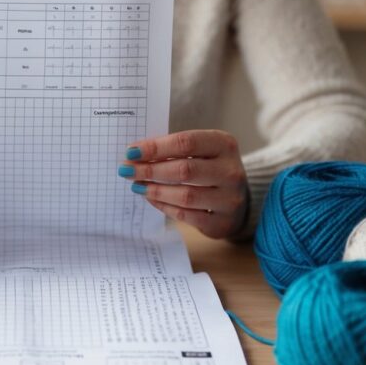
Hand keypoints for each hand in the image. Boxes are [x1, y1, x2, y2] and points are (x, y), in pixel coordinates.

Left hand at [119, 130, 248, 238]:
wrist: (239, 200)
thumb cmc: (210, 169)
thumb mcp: (200, 151)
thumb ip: (173, 150)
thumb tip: (135, 154)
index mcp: (224, 144)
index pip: (186, 142)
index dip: (156, 147)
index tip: (131, 152)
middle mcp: (231, 170)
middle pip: (185, 170)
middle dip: (150, 170)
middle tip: (127, 170)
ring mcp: (229, 198)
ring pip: (185, 195)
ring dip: (155, 190)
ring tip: (137, 186)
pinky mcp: (222, 222)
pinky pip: (186, 215)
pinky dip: (164, 206)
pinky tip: (151, 199)